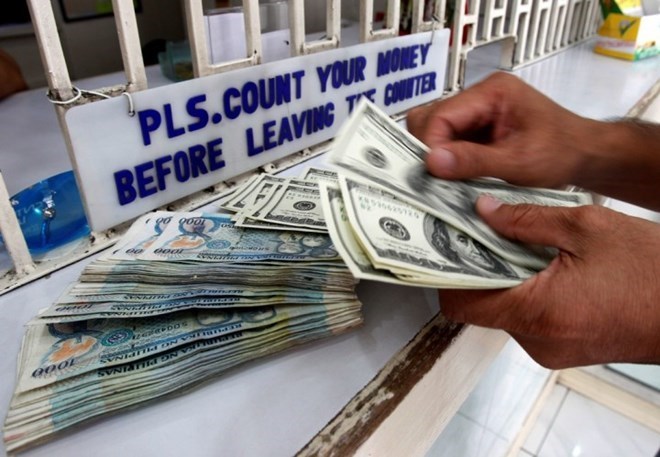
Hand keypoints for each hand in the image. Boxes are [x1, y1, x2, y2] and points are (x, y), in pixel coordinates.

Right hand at [407, 72, 593, 187]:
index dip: (431, 145)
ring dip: (438, 156)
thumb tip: (431, 162)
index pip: (441, 115)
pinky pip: (449, 142)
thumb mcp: (519, 162)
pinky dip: (448, 161)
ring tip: (446, 180)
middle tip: (436, 178)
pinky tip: (455, 178)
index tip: (433, 175)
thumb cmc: (562, 154)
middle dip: (429, 148)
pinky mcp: (478, 129)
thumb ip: (474, 161)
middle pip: (431, 118)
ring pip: (436, 131)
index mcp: (492, 92)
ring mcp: (478, 112)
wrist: (588, 156)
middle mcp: (480, 96)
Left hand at [439, 195, 659, 367]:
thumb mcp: (588, 227)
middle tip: (479, 231)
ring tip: (517, 242)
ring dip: (504, 278)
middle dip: (477, 268)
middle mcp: (537, 341)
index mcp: (537, 313)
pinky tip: (543, 263)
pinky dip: (526, 291)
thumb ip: (526, 219)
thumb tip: (482, 211)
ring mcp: (551, 350)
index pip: (461, 303)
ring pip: (504, 311)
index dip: (447, 272)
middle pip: (480, 306)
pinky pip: (529, 319)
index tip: (447, 242)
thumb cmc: (651, 270)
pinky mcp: (564, 348)